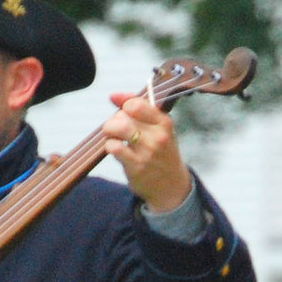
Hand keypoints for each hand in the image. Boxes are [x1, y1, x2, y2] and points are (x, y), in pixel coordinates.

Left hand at [101, 92, 193, 212]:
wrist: (171, 185)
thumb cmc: (161, 152)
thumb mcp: (157, 128)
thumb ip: (137, 108)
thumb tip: (113, 95)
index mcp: (164, 122)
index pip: (136, 104)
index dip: (124, 106)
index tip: (125, 114)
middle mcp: (158, 136)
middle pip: (124, 115)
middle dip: (115, 119)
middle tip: (118, 128)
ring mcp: (148, 152)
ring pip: (118, 128)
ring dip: (110, 131)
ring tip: (115, 137)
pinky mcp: (136, 166)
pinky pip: (114, 148)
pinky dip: (110, 146)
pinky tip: (117, 150)